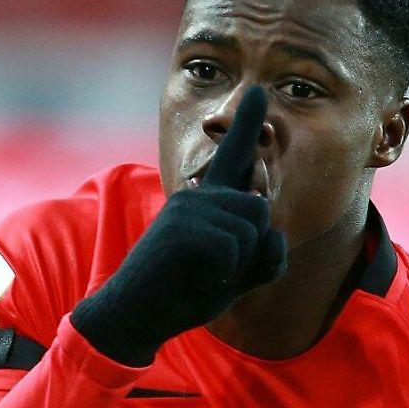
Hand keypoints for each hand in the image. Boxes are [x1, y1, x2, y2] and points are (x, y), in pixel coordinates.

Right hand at [71, 86, 287, 365]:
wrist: (137, 318)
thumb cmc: (186, 294)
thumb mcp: (238, 276)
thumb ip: (265, 256)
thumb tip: (271, 229)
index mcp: (210, 202)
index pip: (234, 157)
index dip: (247, 123)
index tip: (257, 90)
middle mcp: (198, 194)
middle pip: (262, 209)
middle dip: (252, 251)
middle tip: (216, 270)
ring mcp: (186, 207)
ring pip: (251, 231)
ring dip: (235, 267)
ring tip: (201, 272)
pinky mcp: (180, 228)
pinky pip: (232, 252)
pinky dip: (219, 277)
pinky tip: (192, 278)